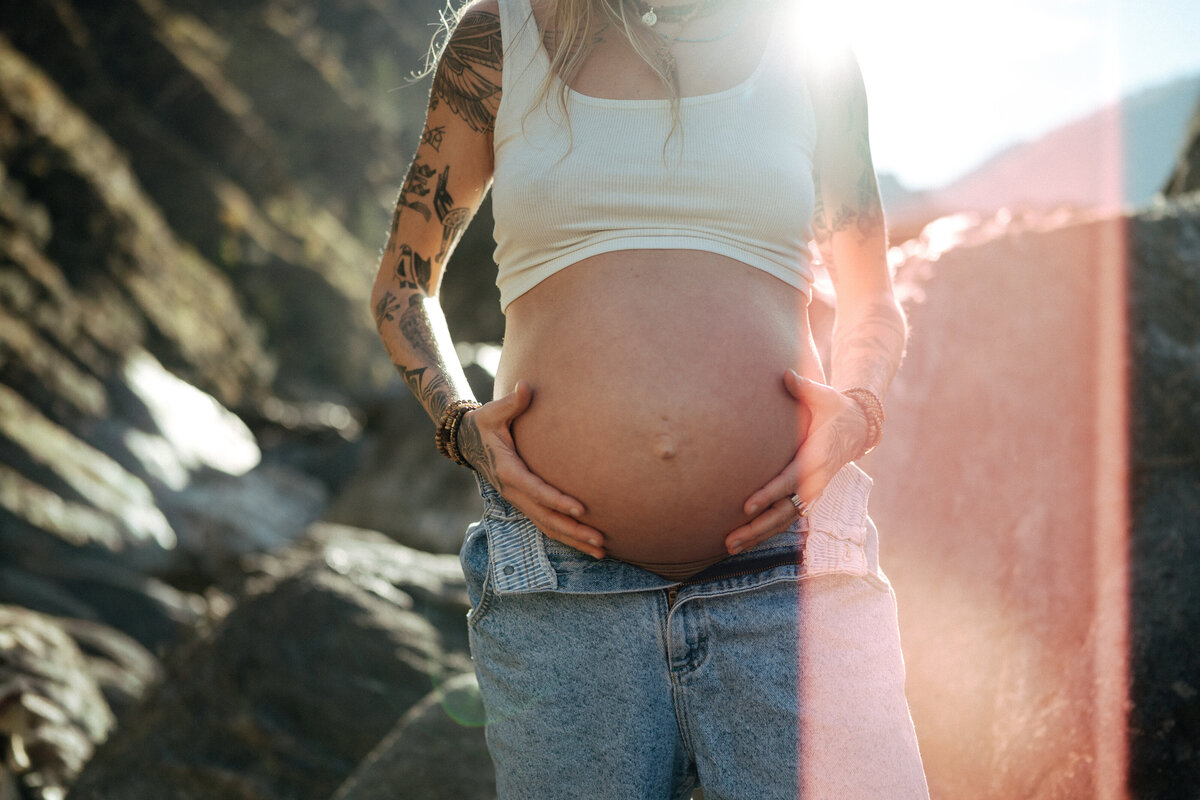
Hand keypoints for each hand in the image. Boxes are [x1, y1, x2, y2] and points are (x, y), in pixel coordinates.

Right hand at [456, 380, 606, 558]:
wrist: (467, 442)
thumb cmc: (484, 424)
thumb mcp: (493, 412)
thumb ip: (511, 402)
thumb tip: (525, 386)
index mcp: (508, 471)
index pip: (536, 490)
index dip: (558, 500)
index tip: (581, 509)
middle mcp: (514, 492)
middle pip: (546, 517)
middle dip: (574, 531)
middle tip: (600, 541)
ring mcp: (518, 501)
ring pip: (548, 526)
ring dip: (574, 540)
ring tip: (601, 552)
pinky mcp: (524, 503)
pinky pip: (546, 524)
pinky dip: (566, 536)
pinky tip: (587, 545)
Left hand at [724, 370, 868, 553]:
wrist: (858, 426)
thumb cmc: (833, 407)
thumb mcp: (822, 395)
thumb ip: (802, 388)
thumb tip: (786, 374)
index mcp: (816, 458)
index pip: (789, 480)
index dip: (768, 494)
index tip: (746, 505)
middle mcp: (815, 480)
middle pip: (784, 511)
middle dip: (757, 527)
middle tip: (730, 539)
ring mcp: (813, 491)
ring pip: (784, 520)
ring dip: (758, 535)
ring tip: (730, 547)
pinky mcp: (808, 495)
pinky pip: (787, 518)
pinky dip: (767, 531)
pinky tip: (745, 540)